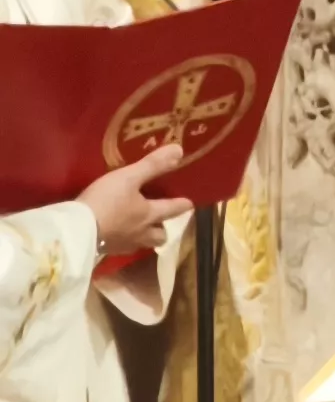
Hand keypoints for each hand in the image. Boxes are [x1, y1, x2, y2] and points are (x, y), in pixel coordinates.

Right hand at [77, 142, 188, 260]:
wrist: (77, 230)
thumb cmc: (106, 202)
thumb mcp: (128, 178)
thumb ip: (152, 166)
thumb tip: (179, 151)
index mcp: (149, 214)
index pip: (171, 209)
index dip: (182, 205)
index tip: (190, 204)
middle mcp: (141, 232)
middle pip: (160, 235)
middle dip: (163, 228)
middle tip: (161, 221)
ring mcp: (124, 244)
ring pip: (143, 244)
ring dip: (145, 237)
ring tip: (139, 229)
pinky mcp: (106, 250)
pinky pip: (121, 247)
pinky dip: (123, 241)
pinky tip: (114, 235)